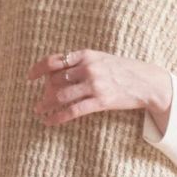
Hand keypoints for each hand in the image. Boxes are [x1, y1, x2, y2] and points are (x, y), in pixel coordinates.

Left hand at [26, 48, 171, 125]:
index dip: (38, 69)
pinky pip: (73, 111)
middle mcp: (88, 68)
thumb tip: (56, 72)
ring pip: (61, 96)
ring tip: (39, 111)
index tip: (30, 78)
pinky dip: (58, 117)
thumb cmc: (122, 70)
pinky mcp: (101, 101)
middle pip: (55, 80)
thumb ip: (80, 62)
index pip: (55, 60)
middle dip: (44, 92)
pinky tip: (49, 121)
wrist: (146, 82)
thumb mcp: (101, 59)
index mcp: (86, 55)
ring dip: (46, 105)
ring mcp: (95, 85)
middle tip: (39, 101)